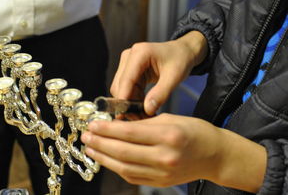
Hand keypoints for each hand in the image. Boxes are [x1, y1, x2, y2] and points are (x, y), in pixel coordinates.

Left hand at [81, 113, 266, 191]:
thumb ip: (143, 122)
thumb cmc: (194, 131)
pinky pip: (133, 176)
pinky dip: (117, 168)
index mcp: (168, 135)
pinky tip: (107, 159)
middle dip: (100, 143)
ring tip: (91, 148)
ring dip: (104, 158)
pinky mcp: (161, 182)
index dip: (107, 129)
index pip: (129, 133)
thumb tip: (117, 123)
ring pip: (125, 167)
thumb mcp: (170, 118)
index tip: (93, 124)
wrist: (215, 155)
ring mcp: (163, 172)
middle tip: (86, 136)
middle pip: (123, 151)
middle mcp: (164, 156)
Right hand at [111, 31, 207, 115]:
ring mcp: (127, 63)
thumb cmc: (181, 59)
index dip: (124, 98)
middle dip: (128, 104)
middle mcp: (129, 56)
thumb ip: (161, 93)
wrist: (183, 51)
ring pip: (121, 89)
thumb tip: (147, 110)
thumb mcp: (175, 76)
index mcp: (140, 53)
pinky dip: (134, 100)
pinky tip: (144, 108)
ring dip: (130, 103)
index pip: (126, 79)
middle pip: (120, 85)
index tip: (124, 115)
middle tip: (140, 119)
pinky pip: (127, 89)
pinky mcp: (129, 70)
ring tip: (144, 116)